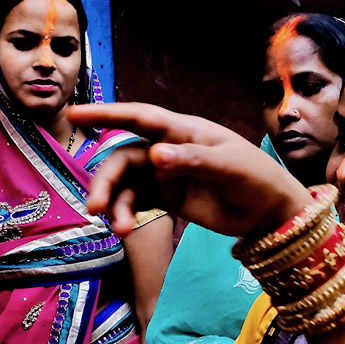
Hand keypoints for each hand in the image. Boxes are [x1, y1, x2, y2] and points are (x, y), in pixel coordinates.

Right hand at [69, 103, 311, 238]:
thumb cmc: (256, 178)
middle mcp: (169, 149)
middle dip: (106, 180)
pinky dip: (127, 214)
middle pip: (124, 157)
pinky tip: (125, 230)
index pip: (140, 117)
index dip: (106, 113)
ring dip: (116, 203)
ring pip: (126, 183)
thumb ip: (192, 160)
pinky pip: (137, 202)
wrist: (271, 212)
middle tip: (95, 207)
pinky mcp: (168, 198)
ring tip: (119, 229)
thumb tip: (154, 155)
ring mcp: (166, 174)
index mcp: (184, 131)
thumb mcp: (229, 167)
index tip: (73, 112)